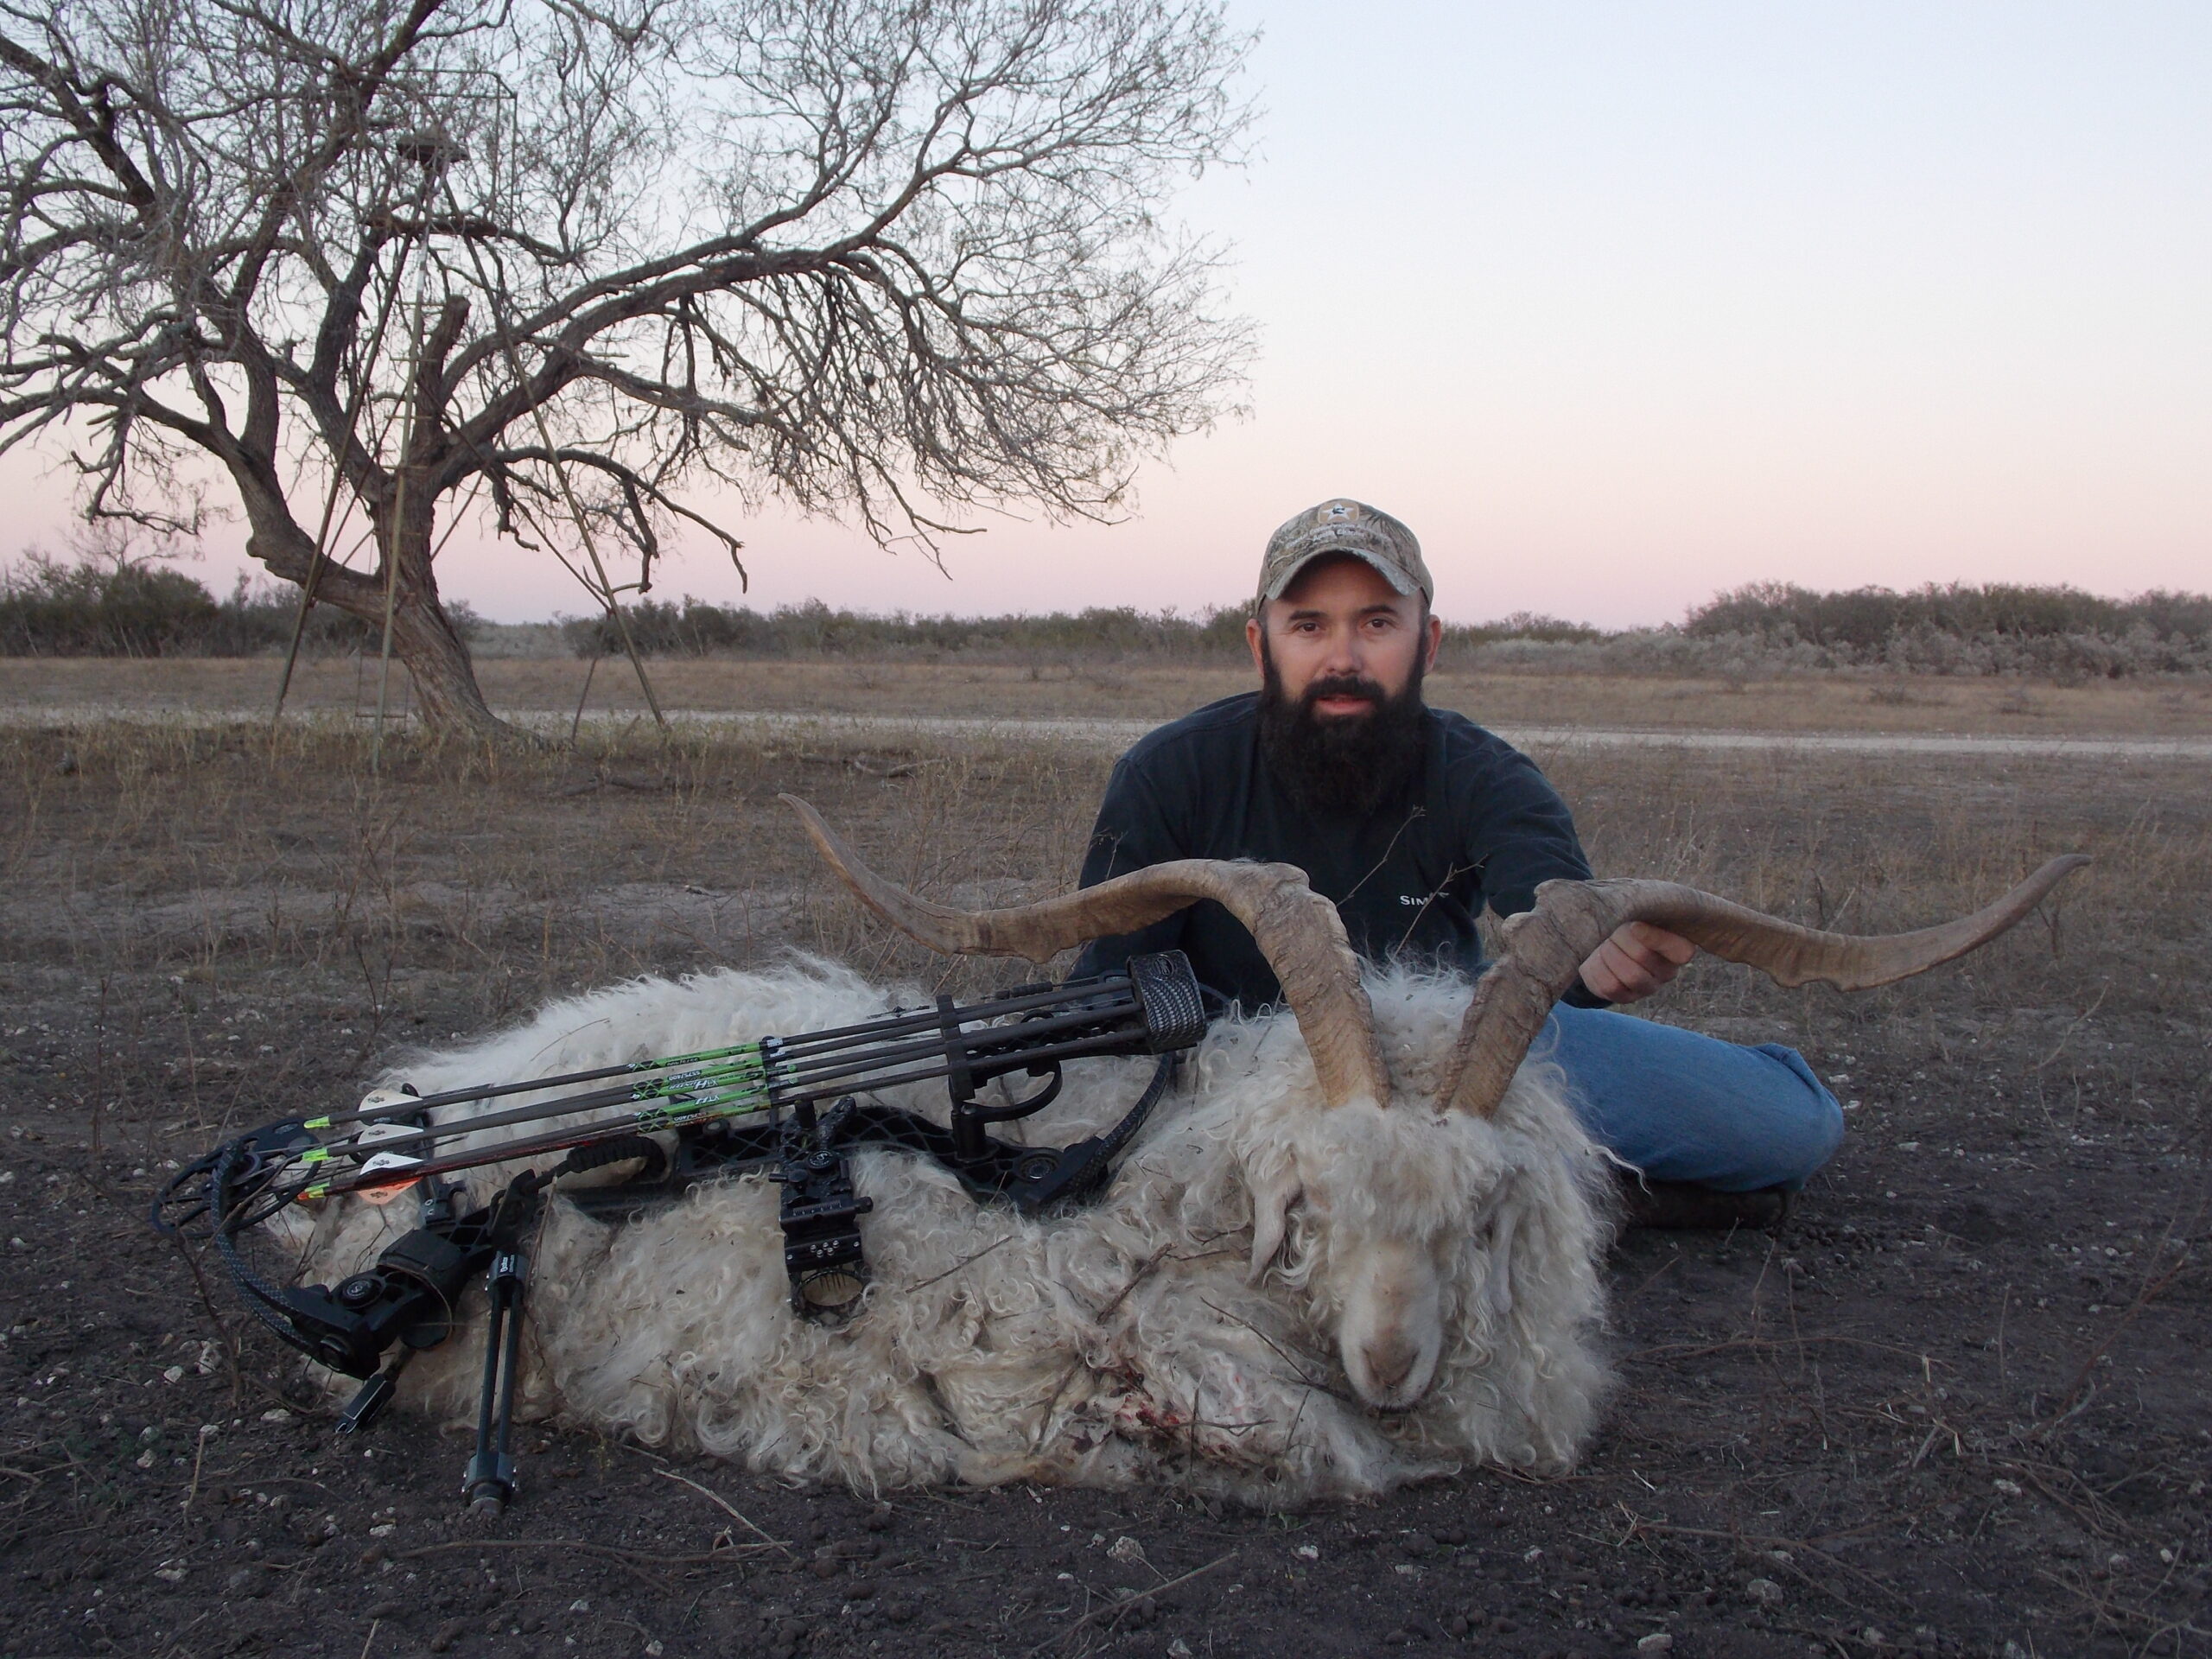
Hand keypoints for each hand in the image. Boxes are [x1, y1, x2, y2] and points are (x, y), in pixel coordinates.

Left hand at [1578, 921, 1694, 1003]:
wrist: (1601, 939)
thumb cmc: (1625, 919)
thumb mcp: (1637, 911)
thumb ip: (1642, 912)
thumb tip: (1634, 926)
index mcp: (1679, 948)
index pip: (1683, 952)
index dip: (1655, 938)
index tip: (1633, 925)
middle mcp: (1668, 972)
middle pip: (1644, 956)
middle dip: (1621, 938)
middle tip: (1612, 929)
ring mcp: (1648, 988)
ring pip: (1631, 976)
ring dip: (1609, 954)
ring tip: (1604, 943)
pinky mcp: (1625, 997)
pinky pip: (1610, 987)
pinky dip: (1597, 969)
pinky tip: (1597, 958)